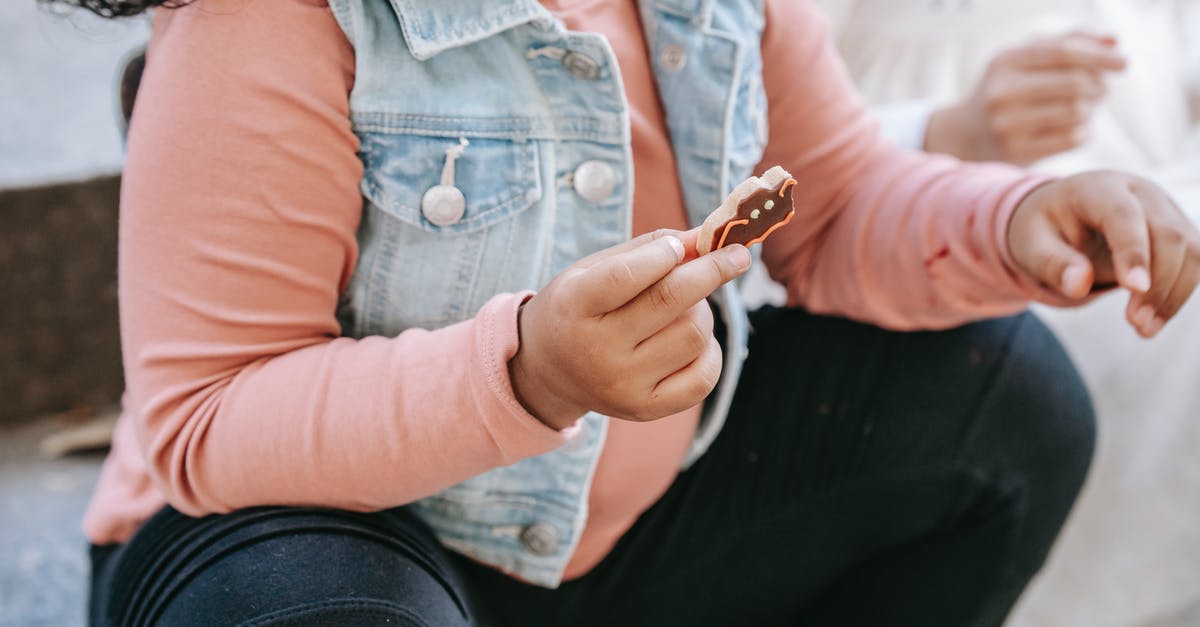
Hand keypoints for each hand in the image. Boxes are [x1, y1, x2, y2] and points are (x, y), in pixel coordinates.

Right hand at [508, 229, 751, 428]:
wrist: (547, 370)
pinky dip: (711, 351)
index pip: (627, 275)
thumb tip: (703, 239)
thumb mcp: (593, 269)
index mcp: (574, 306)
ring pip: (694, 334)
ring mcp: (622, 385)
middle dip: (712, 270)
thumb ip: (646, 249)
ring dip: (703, 310)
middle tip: (736, 255)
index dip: (666, 254)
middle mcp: (596, 350)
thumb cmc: (577, 307)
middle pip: (671, 301)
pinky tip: (696, 339)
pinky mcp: (645, 409)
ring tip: (689, 306)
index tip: (689, 242)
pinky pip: (703, 378)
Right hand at [925, 33, 1125, 164]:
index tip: (1124, 63)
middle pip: (1075, 83)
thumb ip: (1069, 42)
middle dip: (1099, 86)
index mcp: (1005, 61)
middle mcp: (1002, 92)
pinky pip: (1072, 138)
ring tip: (1087, 108)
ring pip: (1077, 112)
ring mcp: (1006, 124)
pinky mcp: (1016, 152)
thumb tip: (1115, 41)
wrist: (963, 135)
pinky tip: (1076, 128)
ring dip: (1093, 110)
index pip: (1064, 53)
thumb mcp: (1025, 59)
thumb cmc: (1007, 89)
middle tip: (1102, 90)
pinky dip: (1084, 132)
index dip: (1100, 56)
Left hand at [1009, 171, 1199, 336]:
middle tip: (1136, 324)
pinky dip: (1179, 293)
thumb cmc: (1045, 229)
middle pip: (1167, 234)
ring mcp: (1165, 208)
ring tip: (1144, 328)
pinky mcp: (1178, 230)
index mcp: (1097, 189)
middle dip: (1158, 283)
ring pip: (1191, 249)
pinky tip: (1155, 319)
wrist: (1063, 213)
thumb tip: (1078, 286)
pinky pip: (1194, 261)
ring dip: (1174, 293)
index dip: (1134, 252)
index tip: (1135, 289)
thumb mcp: (1031, 245)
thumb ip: (1052, 264)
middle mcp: (1139, 192)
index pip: (1124, 216)